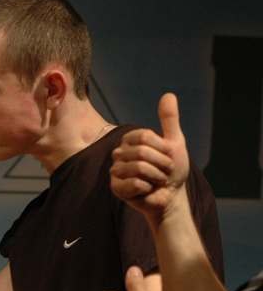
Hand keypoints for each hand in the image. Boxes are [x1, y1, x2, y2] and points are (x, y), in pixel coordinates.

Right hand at [110, 93, 189, 222]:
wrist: (170, 195)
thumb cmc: (171, 170)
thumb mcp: (174, 142)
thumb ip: (169, 120)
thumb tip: (168, 94)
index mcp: (130, 141)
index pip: (144, 136)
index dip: (162, 148)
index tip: (168, 157)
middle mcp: (120, 153)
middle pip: (141, 152)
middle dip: (161, 164)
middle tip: (164, 172)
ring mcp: (116, 170)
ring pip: (138, 167)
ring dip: (156, 177)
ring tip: (156, 181)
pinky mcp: (116, 187)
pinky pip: (134, 183)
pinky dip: (147, 188)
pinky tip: (146, 190)